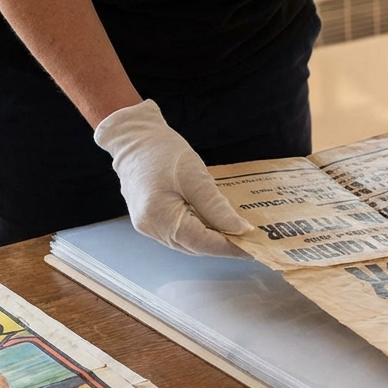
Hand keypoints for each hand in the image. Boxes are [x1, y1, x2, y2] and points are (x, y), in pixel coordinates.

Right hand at [94, 100, 251, 256]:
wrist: (134, 139)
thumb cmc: (161, 151)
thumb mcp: (195, 176)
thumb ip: (216, 207)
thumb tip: (239, 230)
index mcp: (159, 217)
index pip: (202, 243)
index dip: (229, 247)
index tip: (254, 248)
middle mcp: (152, 228)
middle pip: (195, 246)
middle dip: (223, 245)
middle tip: (251, 242)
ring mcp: (149, 227)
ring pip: (188, 243)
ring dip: (212, 240)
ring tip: (237, 235)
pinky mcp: (151, 221)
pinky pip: (180, 234)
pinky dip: (199, 232)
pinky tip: (215, 225)